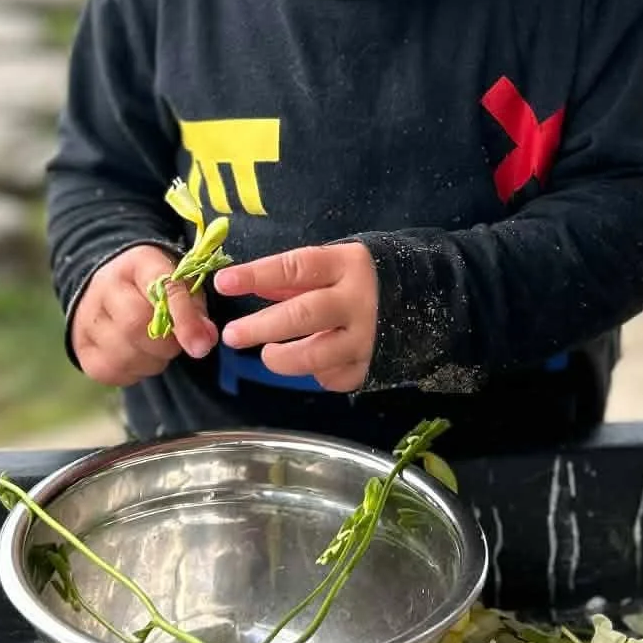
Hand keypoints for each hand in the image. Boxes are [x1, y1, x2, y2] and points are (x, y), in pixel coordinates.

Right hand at [70, 244, 217, 386]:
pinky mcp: (81, 347)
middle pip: (136, 325)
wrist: (107, 290)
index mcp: (138, 263)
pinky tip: (139, 357)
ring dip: (152, 361)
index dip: (184, 319)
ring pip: (124, 354)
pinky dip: (134, 372)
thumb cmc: (153, 288)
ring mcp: (87, 317)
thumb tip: (204, 340)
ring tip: (157, 349)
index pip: (162, 288)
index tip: (202, 345)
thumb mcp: (180, 284)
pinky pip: (112, 371)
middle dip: (166, 345)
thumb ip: (196, 308)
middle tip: (175, 344)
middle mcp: (105, 286)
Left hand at [214, 242, 377, 391]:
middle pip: (303, 316)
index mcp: (345, 265)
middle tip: (232, 336)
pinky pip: (331, 376)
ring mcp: (366, 337)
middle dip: (262, 327)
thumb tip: (246, 283)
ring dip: (283, 359)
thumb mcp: (329, 265)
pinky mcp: (368, 366)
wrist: (419, 297)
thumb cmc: (357, 278)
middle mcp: (357, 301)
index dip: (257, 275)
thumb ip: (290, 278)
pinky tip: (313, 362)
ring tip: (268, 354)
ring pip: (315, 355)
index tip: (223, 283)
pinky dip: (314, 373)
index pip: (294, 268)